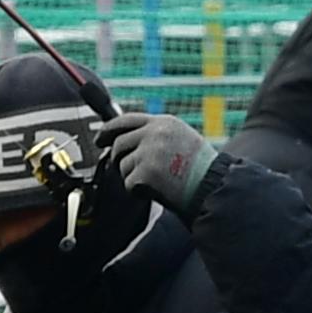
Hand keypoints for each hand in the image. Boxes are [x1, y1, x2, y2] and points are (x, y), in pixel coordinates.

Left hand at [93, 112, 219, 212]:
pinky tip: (157, 190)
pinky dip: (138, 191)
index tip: (100, 139)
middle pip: (119, 144)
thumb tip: (125, 140)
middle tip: (132, 172)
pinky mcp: (146, 172)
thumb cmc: (199, 169)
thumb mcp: (180, 138)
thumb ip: (155, 135)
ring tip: (158, 181)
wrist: (212, 187)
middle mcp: (154, 133)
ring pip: (123, 166)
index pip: (127, 120)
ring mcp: (149, 152)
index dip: (109, 129)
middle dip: (120, 160)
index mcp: (164, 122)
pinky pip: (129, 184)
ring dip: (133, 177)